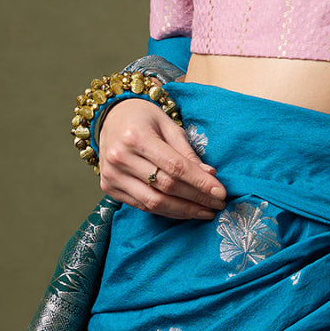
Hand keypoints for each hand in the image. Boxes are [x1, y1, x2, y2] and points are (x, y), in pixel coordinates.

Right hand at [97, 97, 225, 217]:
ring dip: (184, 211)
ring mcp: (112, 175)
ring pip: (154, 202)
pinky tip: (184, 211)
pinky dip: (167, 211)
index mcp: (136, 136)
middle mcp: (120, 157)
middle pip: (166, 186)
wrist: (110, 119)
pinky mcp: (108, 188)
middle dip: (196, 198)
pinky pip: (143, 206)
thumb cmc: (144, 119)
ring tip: (205, 212)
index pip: (174, 166)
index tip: (220, 192)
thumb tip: (210, 175)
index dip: (199, 182)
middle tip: (217, 204)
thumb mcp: (168, 125)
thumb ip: (187, 152)